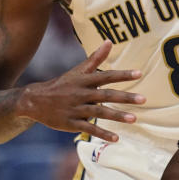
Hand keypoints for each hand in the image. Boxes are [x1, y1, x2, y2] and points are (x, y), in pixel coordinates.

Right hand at [16, 40, 145, 141]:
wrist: (34, 100)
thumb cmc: (62, 84)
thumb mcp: (78, 70)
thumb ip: (95, 58)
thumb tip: (109, 41)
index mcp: (84, 80)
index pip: (106, 76)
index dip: (122, 75)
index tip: (139, 74)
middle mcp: (81, 94)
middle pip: (105, 95)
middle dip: (124, 97)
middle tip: (143, 99)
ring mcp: (75, 109)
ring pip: (99, 113)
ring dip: (117, 116)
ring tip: (134, 119)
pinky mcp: (70, 123)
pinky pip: (89, 128)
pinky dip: (102, 134)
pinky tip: (116, 138)